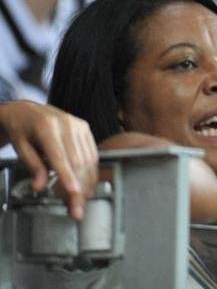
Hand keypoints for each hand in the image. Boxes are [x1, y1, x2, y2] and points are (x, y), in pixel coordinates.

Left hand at [0, 100, 98, 220]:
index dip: (68, 176)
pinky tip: (88, 185)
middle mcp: (67, 124)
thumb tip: (40, 187)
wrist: (27, 110)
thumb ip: (33, 165)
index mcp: (47, 127)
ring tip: (82, 202)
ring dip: (87, 183)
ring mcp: (79, 125)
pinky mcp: (86, 128)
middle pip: (78, 161)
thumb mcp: (20, 147)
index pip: (60, 156)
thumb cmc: (21, 129)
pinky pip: (93, 153)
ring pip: (88, 159)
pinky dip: (91, 171)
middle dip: (79, 188)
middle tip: (77, 210)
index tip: (73, 193)